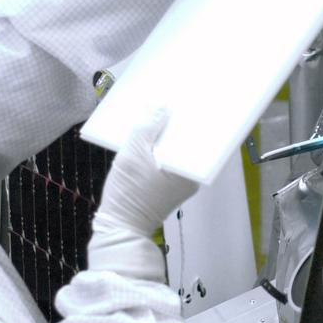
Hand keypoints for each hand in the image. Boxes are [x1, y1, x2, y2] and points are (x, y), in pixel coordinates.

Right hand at [88, 108, 196, 280]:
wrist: (118, 227)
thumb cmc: (129, 194)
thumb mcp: (133, 156)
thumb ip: (147, 128)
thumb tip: (162, 105)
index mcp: (191, 170)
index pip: (203, 138)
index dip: (200, 117)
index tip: (197, 98)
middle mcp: (191, 174)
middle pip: (189, 141)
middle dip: (181, 120)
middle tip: (177, 94)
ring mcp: (179, 179)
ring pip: (176, 148)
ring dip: (167, 131)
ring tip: (161, 106)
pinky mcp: (167, 182)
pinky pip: (167, 157)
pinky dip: (159, 144)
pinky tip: (149, 128)